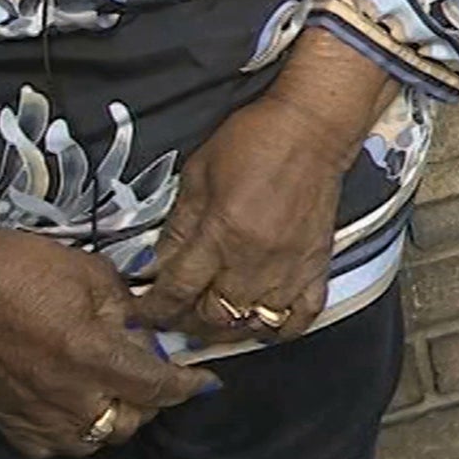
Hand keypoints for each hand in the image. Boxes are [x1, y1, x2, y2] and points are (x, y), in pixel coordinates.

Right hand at [0, 135, 215, 458]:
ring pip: (95, 440)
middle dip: (150, 401)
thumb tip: (149, 338)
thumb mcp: (95, 275)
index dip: (188, 387)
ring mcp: (37, 415)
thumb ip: (129, 312)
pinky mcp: (10, 422)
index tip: (205, 383)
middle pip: (130, 421)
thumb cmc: (29, 268)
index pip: (156, 387)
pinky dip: (73, 432)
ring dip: (113, 419)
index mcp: (93, 354)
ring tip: (114, 391)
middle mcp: (69, 395)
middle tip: (150, 374)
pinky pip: (54, 447)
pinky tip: (75, 405)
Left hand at [131, 93, 350, 344]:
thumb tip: (158, 265)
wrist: (313, 128)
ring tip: (211, 318)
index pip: (178, 290)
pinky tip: (260, 318)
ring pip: (251, 325)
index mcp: (222, 233)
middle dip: (185, 321)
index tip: (141, 314)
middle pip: (212, 317)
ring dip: (226, 329)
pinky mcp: (317, 268)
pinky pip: (299, 319)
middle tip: (174, 313)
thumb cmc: (253, 141)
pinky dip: (278, 328)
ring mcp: (290, 269)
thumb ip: (179, 224)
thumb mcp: (199, 173)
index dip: (153, 309)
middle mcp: (254, 260)